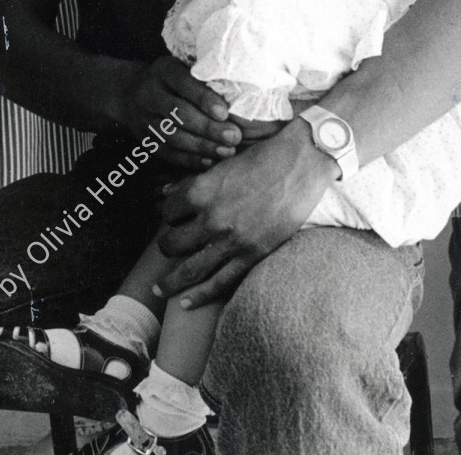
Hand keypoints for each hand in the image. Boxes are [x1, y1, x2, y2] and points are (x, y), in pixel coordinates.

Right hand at [117, 56, 242, 170]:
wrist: (130, 91)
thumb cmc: (173, 79)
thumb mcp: (183, 67)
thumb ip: (205, 78)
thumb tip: (240, 96)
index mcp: (163, 70)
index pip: (183, 82)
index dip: (203, 98)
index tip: (224, 112)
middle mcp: (149, 93)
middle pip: (178, 112)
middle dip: (208, 127)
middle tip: (233, 136)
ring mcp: (143, 119)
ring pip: (173, 135)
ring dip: (202, 146)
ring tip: (227, 150)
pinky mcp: (144, 140)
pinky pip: (167, 153)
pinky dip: (190, 159)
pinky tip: (209, 161)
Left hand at [153, 120, 336, 307]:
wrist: (301, 164)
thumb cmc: (262, 157)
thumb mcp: (221, 165)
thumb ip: (192, 182)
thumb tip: (164, 193)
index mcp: (200, 191)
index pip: (168, 212)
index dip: (170, 215)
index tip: (176, 217)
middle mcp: (211, 218)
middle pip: (172, 244)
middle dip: (166, 248)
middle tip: (167, 249)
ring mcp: (231, 240)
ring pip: (189, 269)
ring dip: (170, 282)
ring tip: (160, 290)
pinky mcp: (252, 255)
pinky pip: (219, 283)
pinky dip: (199, 296)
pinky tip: (185, 303)